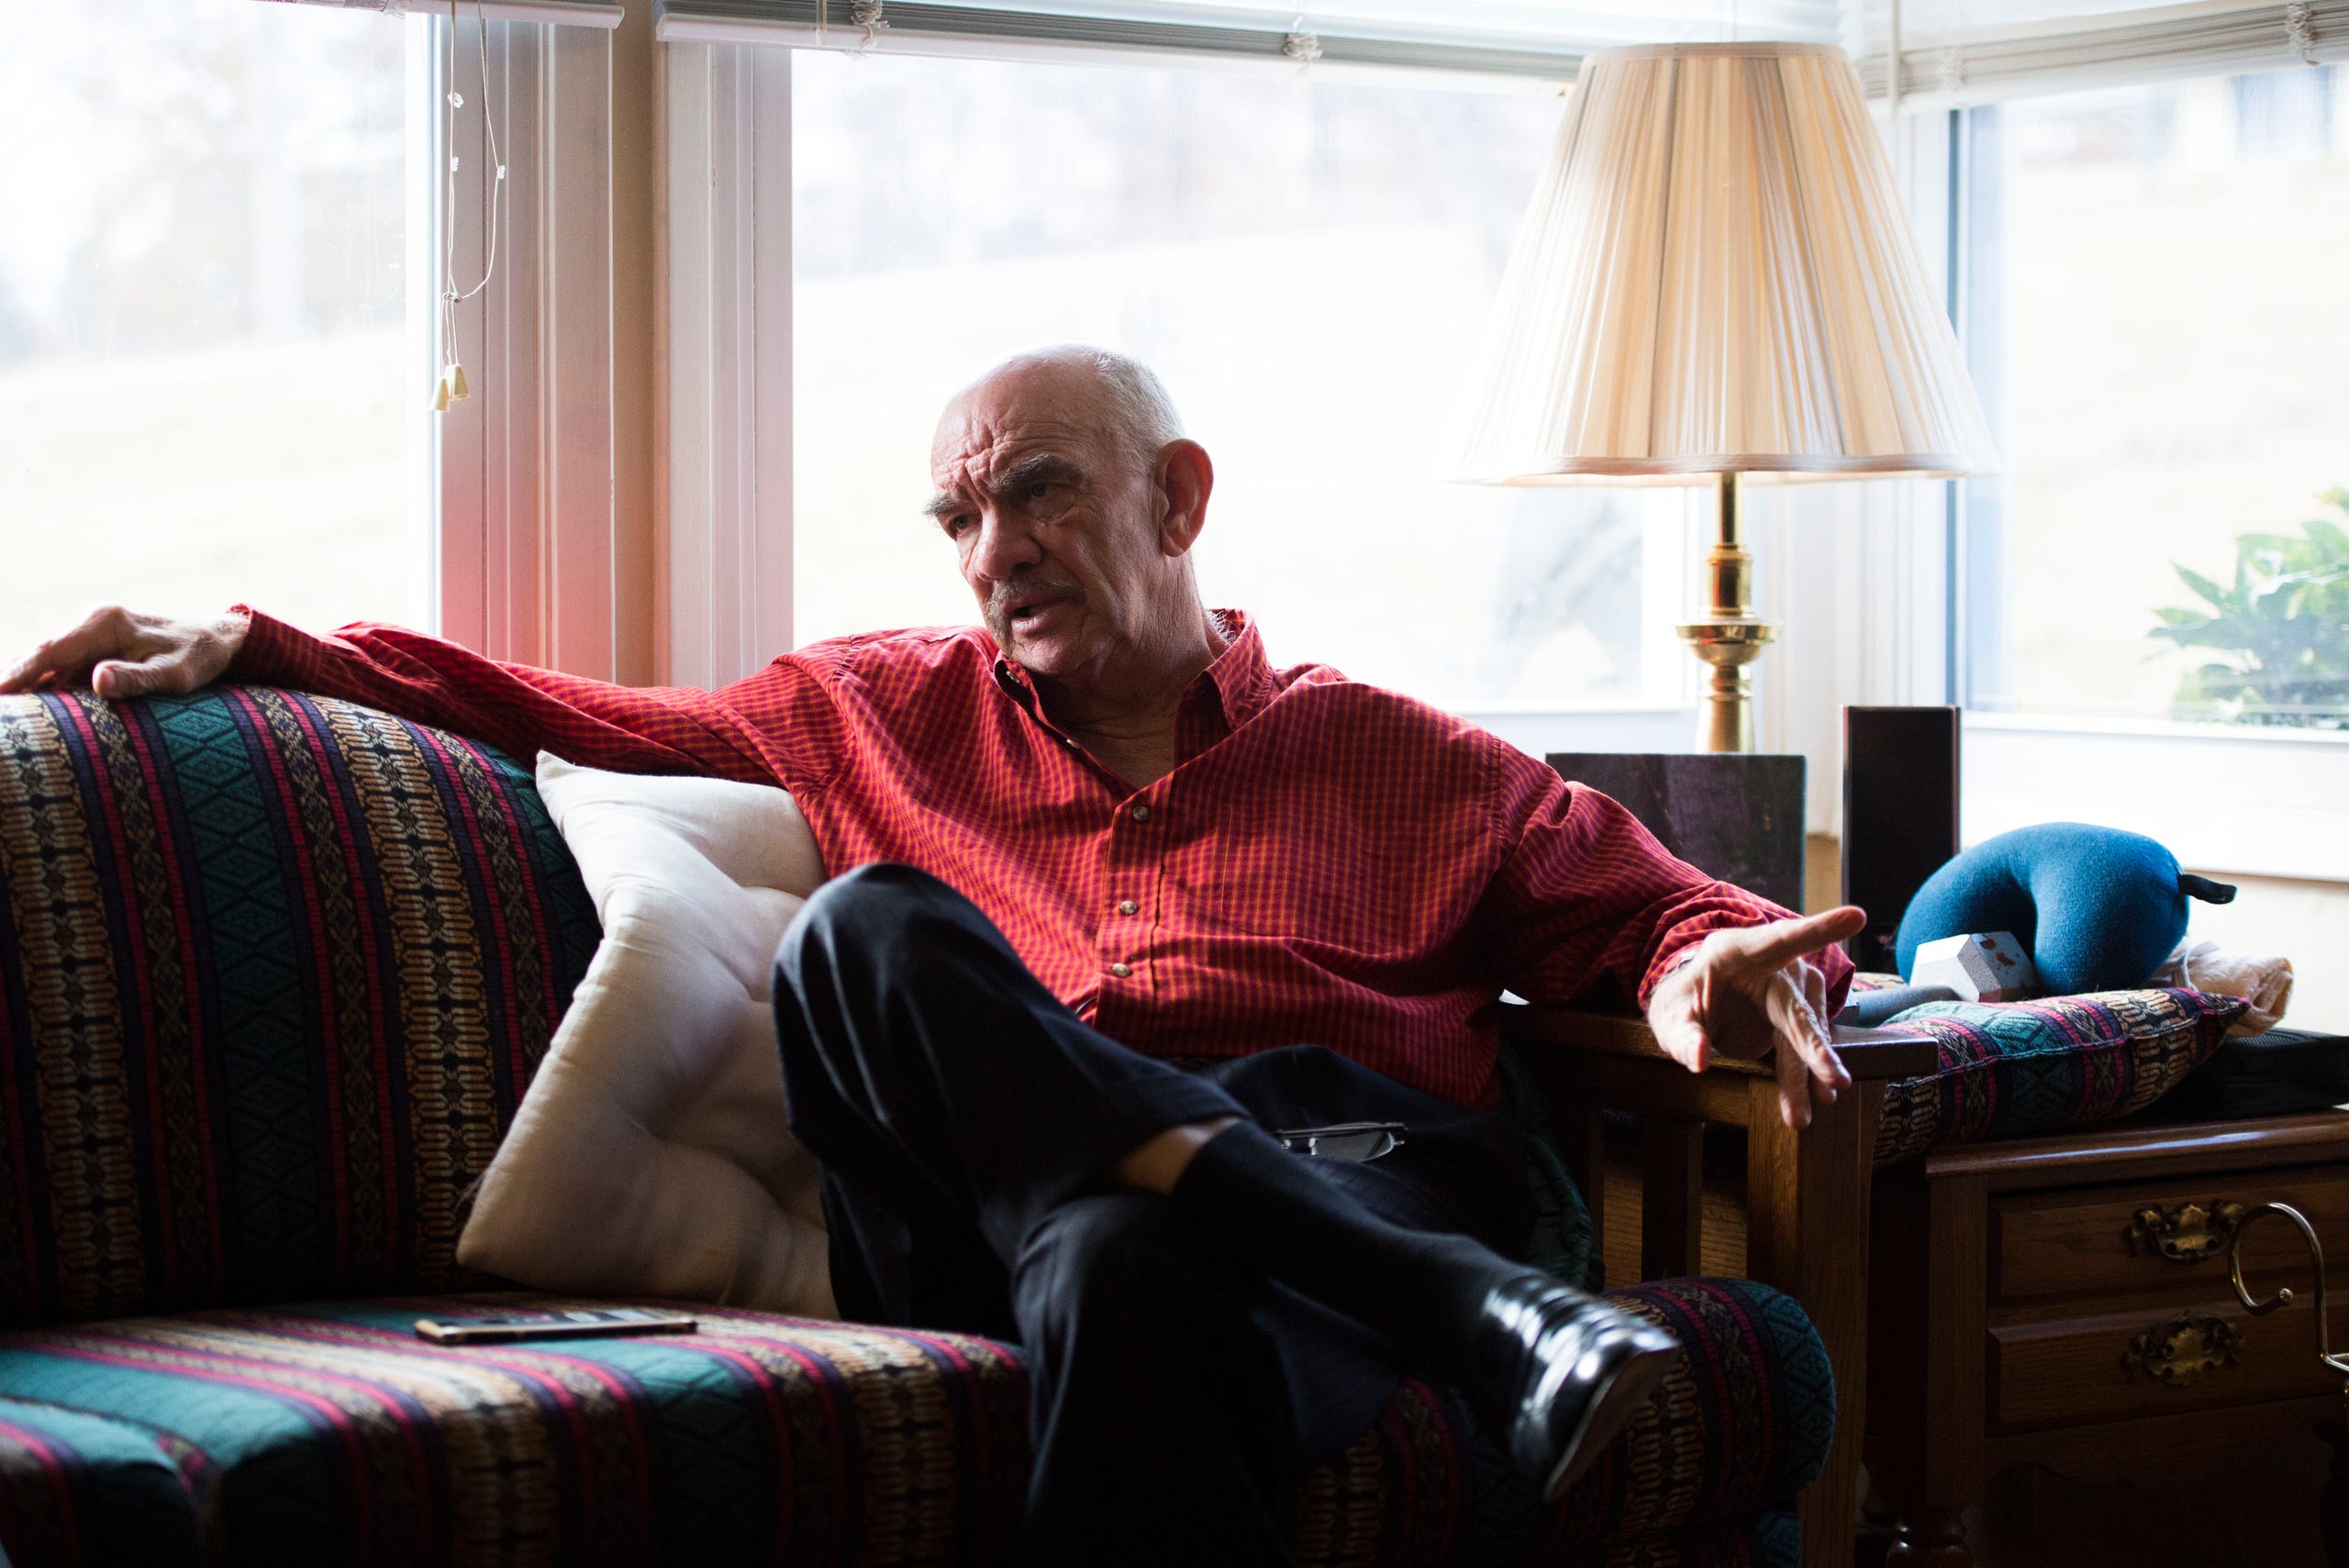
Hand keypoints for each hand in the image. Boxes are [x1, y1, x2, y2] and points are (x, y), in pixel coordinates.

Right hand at [1, 605, 248, 700]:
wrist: (221, 638)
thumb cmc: (201, 658)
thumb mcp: (176, 674)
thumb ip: (137, 677)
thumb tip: (97, 680)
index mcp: (106, 623)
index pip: (50, 651)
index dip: (19, 673)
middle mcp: (94, 621)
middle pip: (41, 654)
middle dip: (13, 678)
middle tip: (1, 713)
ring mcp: (94, 631)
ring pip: (49, 660)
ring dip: (26, 681)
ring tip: (10, 714)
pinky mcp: (99, 644)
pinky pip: (64, 664)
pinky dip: (45, 681)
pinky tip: (31, 703)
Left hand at [1644, 905, 1866, 1129]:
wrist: (1692, 1003)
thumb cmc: (1682, 1000)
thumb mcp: (1671, 1017)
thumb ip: (1684, 1036)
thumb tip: (1698, 1061)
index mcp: (1738, 951)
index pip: (1782, 939)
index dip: (1819, 929)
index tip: (1855, 917)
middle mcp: (1774, 966)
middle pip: (1796, 1009)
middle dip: (1814, 1048)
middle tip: (1834, 1081)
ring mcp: (1792, 988)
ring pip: (1805, 1033)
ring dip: (1810, 1072)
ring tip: (1816, 1105)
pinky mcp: (1798, 1011)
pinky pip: (1806, 1042)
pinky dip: (1811, 1071)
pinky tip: (1821, 1094)